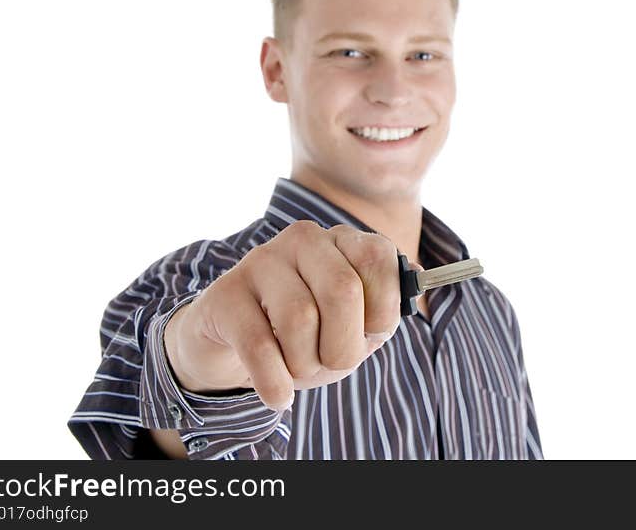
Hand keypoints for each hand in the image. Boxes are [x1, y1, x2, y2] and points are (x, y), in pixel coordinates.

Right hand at [163, 221, 403, 409]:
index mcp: (343, 240)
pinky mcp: (225, 294)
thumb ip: (383, 313)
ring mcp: (261, 262)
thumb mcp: (352, 325)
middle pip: (341, 291)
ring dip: (305, 364)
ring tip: (298, 369)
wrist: (235, 342)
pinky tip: (279, 395)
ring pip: (300, 319)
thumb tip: (410, 289)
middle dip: (344, 345)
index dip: (382, 309)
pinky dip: (276, 383)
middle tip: (334, 362)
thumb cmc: (306, 333)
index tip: (369, 333)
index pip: (379, 259)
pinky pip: (260, 346)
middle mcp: (303, 240)